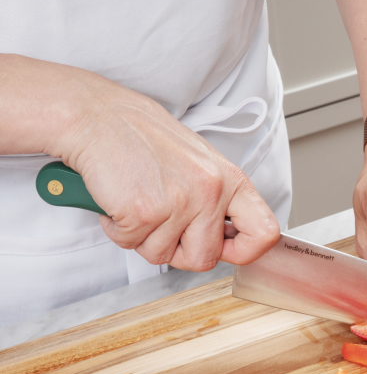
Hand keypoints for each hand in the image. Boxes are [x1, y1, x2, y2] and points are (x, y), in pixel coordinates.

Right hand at [55, 67, 279, 270]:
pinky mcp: (144, 212)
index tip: (224, 250)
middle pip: (205, 258)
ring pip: (162, 256)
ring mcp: (180, 203)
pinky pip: (130, 244)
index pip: (263, 232)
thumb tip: (226, 239)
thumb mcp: (198, 163)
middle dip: (177, 252)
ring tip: (137, 202)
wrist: (96, 115)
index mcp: (230, 179)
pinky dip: (117, 228)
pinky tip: (118, 199)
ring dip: (142, 238)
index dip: (244, 251)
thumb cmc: (142, 137)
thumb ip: (216, 200)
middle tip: (160, 227)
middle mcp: (211, 191)